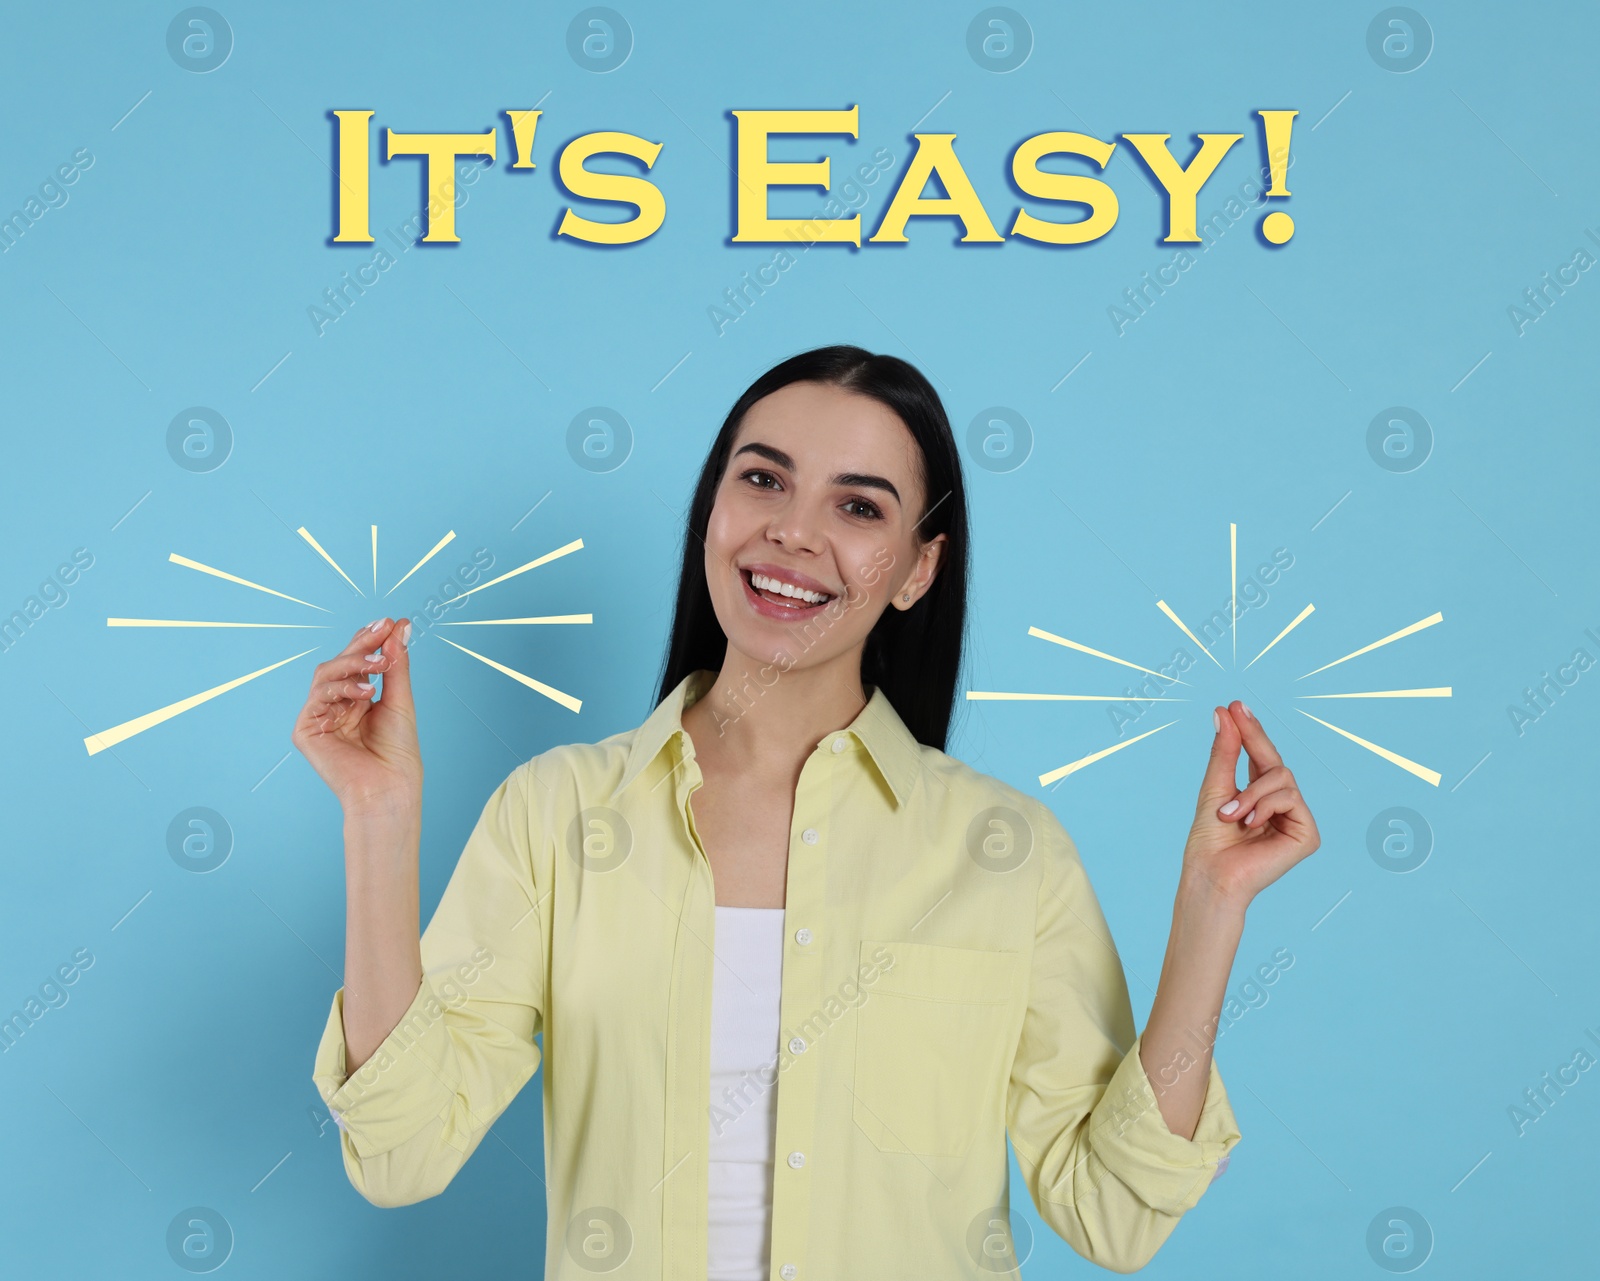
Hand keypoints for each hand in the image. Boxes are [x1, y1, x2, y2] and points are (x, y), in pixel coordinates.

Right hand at [290, 617, 420, 813]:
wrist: (389, 787)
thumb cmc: (397, 751)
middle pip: (340, 662)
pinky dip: (341, 688)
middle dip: (362, 644)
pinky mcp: (306, 730)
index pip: (357, 660)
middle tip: (384, 629)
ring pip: (326, 674)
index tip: (391, 621)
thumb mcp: (400, 699)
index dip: (370, 639)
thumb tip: (400, 627)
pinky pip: (317, 696)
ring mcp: (319, 716)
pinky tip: (365, 692)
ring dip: (354, 663)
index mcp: (356, 698)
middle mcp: (335, 704)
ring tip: (380, 666)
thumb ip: (396, 664)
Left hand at [1181, 700, 1319, 909]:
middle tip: (1237, 712)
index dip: (1250, 731)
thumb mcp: (1215, 788)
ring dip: (1250, 792)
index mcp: (1258, 797)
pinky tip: (1249, 825)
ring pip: (1282, 777)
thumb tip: (1225, 713)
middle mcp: (1280, 807)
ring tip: (1228, 814)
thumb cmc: (1208, 841)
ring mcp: (1295, 819)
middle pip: (1275, 760)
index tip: (1235, 705)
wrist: (1211, 875)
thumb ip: (1225, 753)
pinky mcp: (1307, 834)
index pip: (1259, 758)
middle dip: (1254, 737)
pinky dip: (1264, 806)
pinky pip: (1290, 797)